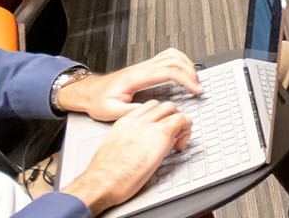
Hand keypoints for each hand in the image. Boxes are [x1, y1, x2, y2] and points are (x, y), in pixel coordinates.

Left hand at [57, 48, 201, 120]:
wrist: (89, 92)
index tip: (196, 89)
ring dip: (187, 64)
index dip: (186, 79)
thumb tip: (153, 113)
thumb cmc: (98, 101)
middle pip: (174, 60)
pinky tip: (183, 70)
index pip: (168, 71)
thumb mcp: (112, 112)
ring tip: (194, 79)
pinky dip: (180, 61)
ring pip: (173, 55)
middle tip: (198, 86)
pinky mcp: (146, 67)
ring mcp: (144, 65)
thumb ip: (134, 112)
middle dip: (191, 72)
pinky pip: (168, 56)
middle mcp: (142, 68)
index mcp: (136, 77)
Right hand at [61, 101, 191, 215]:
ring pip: (174, 111)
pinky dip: (186, 130)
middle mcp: (137, 120)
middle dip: (171, 118)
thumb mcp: (115, 148)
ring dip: (180, 124)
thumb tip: (144, 144)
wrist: (102, 182)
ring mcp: (150, 125)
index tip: (160, 130)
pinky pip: (182, 120)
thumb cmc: (106, 173)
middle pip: (163, 106)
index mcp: (124, 123)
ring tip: (176, 141)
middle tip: (172, 136)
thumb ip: (130, 140)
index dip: (159, 118)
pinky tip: (179, 146)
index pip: (148, 108)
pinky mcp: (162, 134)